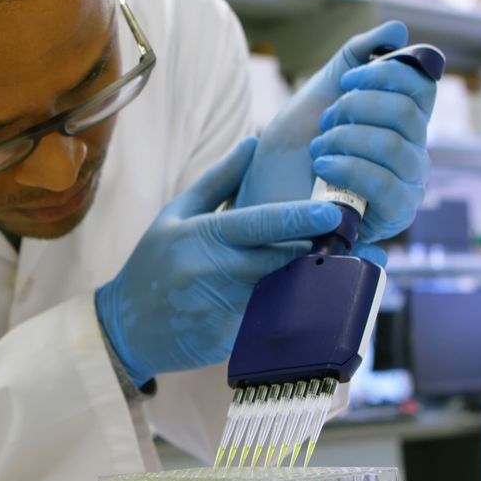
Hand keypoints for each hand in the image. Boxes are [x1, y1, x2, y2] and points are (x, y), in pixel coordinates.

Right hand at [96, 139, 342, 384]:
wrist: (124, 329)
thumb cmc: (151, 265)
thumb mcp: (175, 216)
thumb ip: (218, 181)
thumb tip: (254, 141)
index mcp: (198, 236)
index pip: (257, 224)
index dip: (298, 218)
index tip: (333, 211)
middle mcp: (210, 271)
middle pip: (278, 259)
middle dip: (317, 250)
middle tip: (356, 239)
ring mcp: (219, 309)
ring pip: (280, 292)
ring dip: (311, 280)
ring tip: (345, 268)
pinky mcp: (228, 339)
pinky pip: (269, 319)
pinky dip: (292, 308)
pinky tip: (316, 301)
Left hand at [236, 21, 436, 246]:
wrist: (259, 198)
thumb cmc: (289, 152)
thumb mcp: (319, 94)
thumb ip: (354, 58)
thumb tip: (396, 31)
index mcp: (400, 123)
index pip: (422, 88)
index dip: (386, 76)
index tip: (346, 82)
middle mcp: (410, 153)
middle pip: (410, 115)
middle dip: (358, 110)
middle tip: (325, 122)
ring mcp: (405, 186)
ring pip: (398, 147)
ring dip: (348, 140)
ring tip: (318, 149)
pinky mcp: (392, 216)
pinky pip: (390, 186)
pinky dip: (352, 169)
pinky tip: (323, 167)